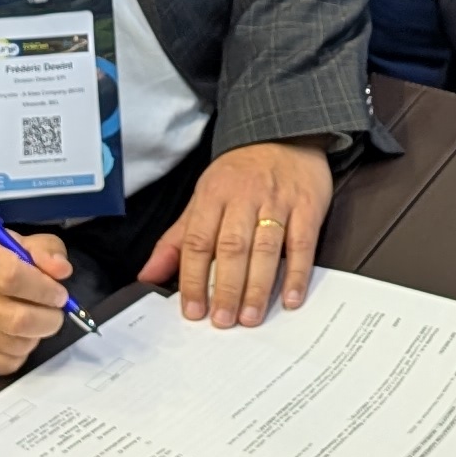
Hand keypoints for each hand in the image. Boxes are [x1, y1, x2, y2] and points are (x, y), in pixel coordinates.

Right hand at [0, 224, 76, 375]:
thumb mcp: (17, 243)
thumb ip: (45, 251)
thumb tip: (61, 271)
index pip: (12, 277)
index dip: (44, 289)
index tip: (59, 294)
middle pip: (16, 320)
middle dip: (48, 320)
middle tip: (55, 314)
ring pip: (15, 345)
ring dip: (36, 337)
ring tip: (35, 323)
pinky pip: (5, 364)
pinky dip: (21, 354)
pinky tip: (18, 337)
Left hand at [141, 139, 334, 326]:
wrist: (284, 136)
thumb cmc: (239, 175)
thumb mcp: (202, 199)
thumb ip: (176, 240)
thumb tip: (147, 275)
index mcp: (213, 196)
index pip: (198, 241)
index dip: (193, 278)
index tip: (192, 310)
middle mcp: (244, 197)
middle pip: (231, 247)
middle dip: (225, 288)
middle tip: (222, 321)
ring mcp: (277, 201)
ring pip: (265, 248)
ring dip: (257, 286)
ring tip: (250, 318)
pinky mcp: (308, 206)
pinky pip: (302, 243)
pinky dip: (296, 273)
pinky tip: (290, 298)